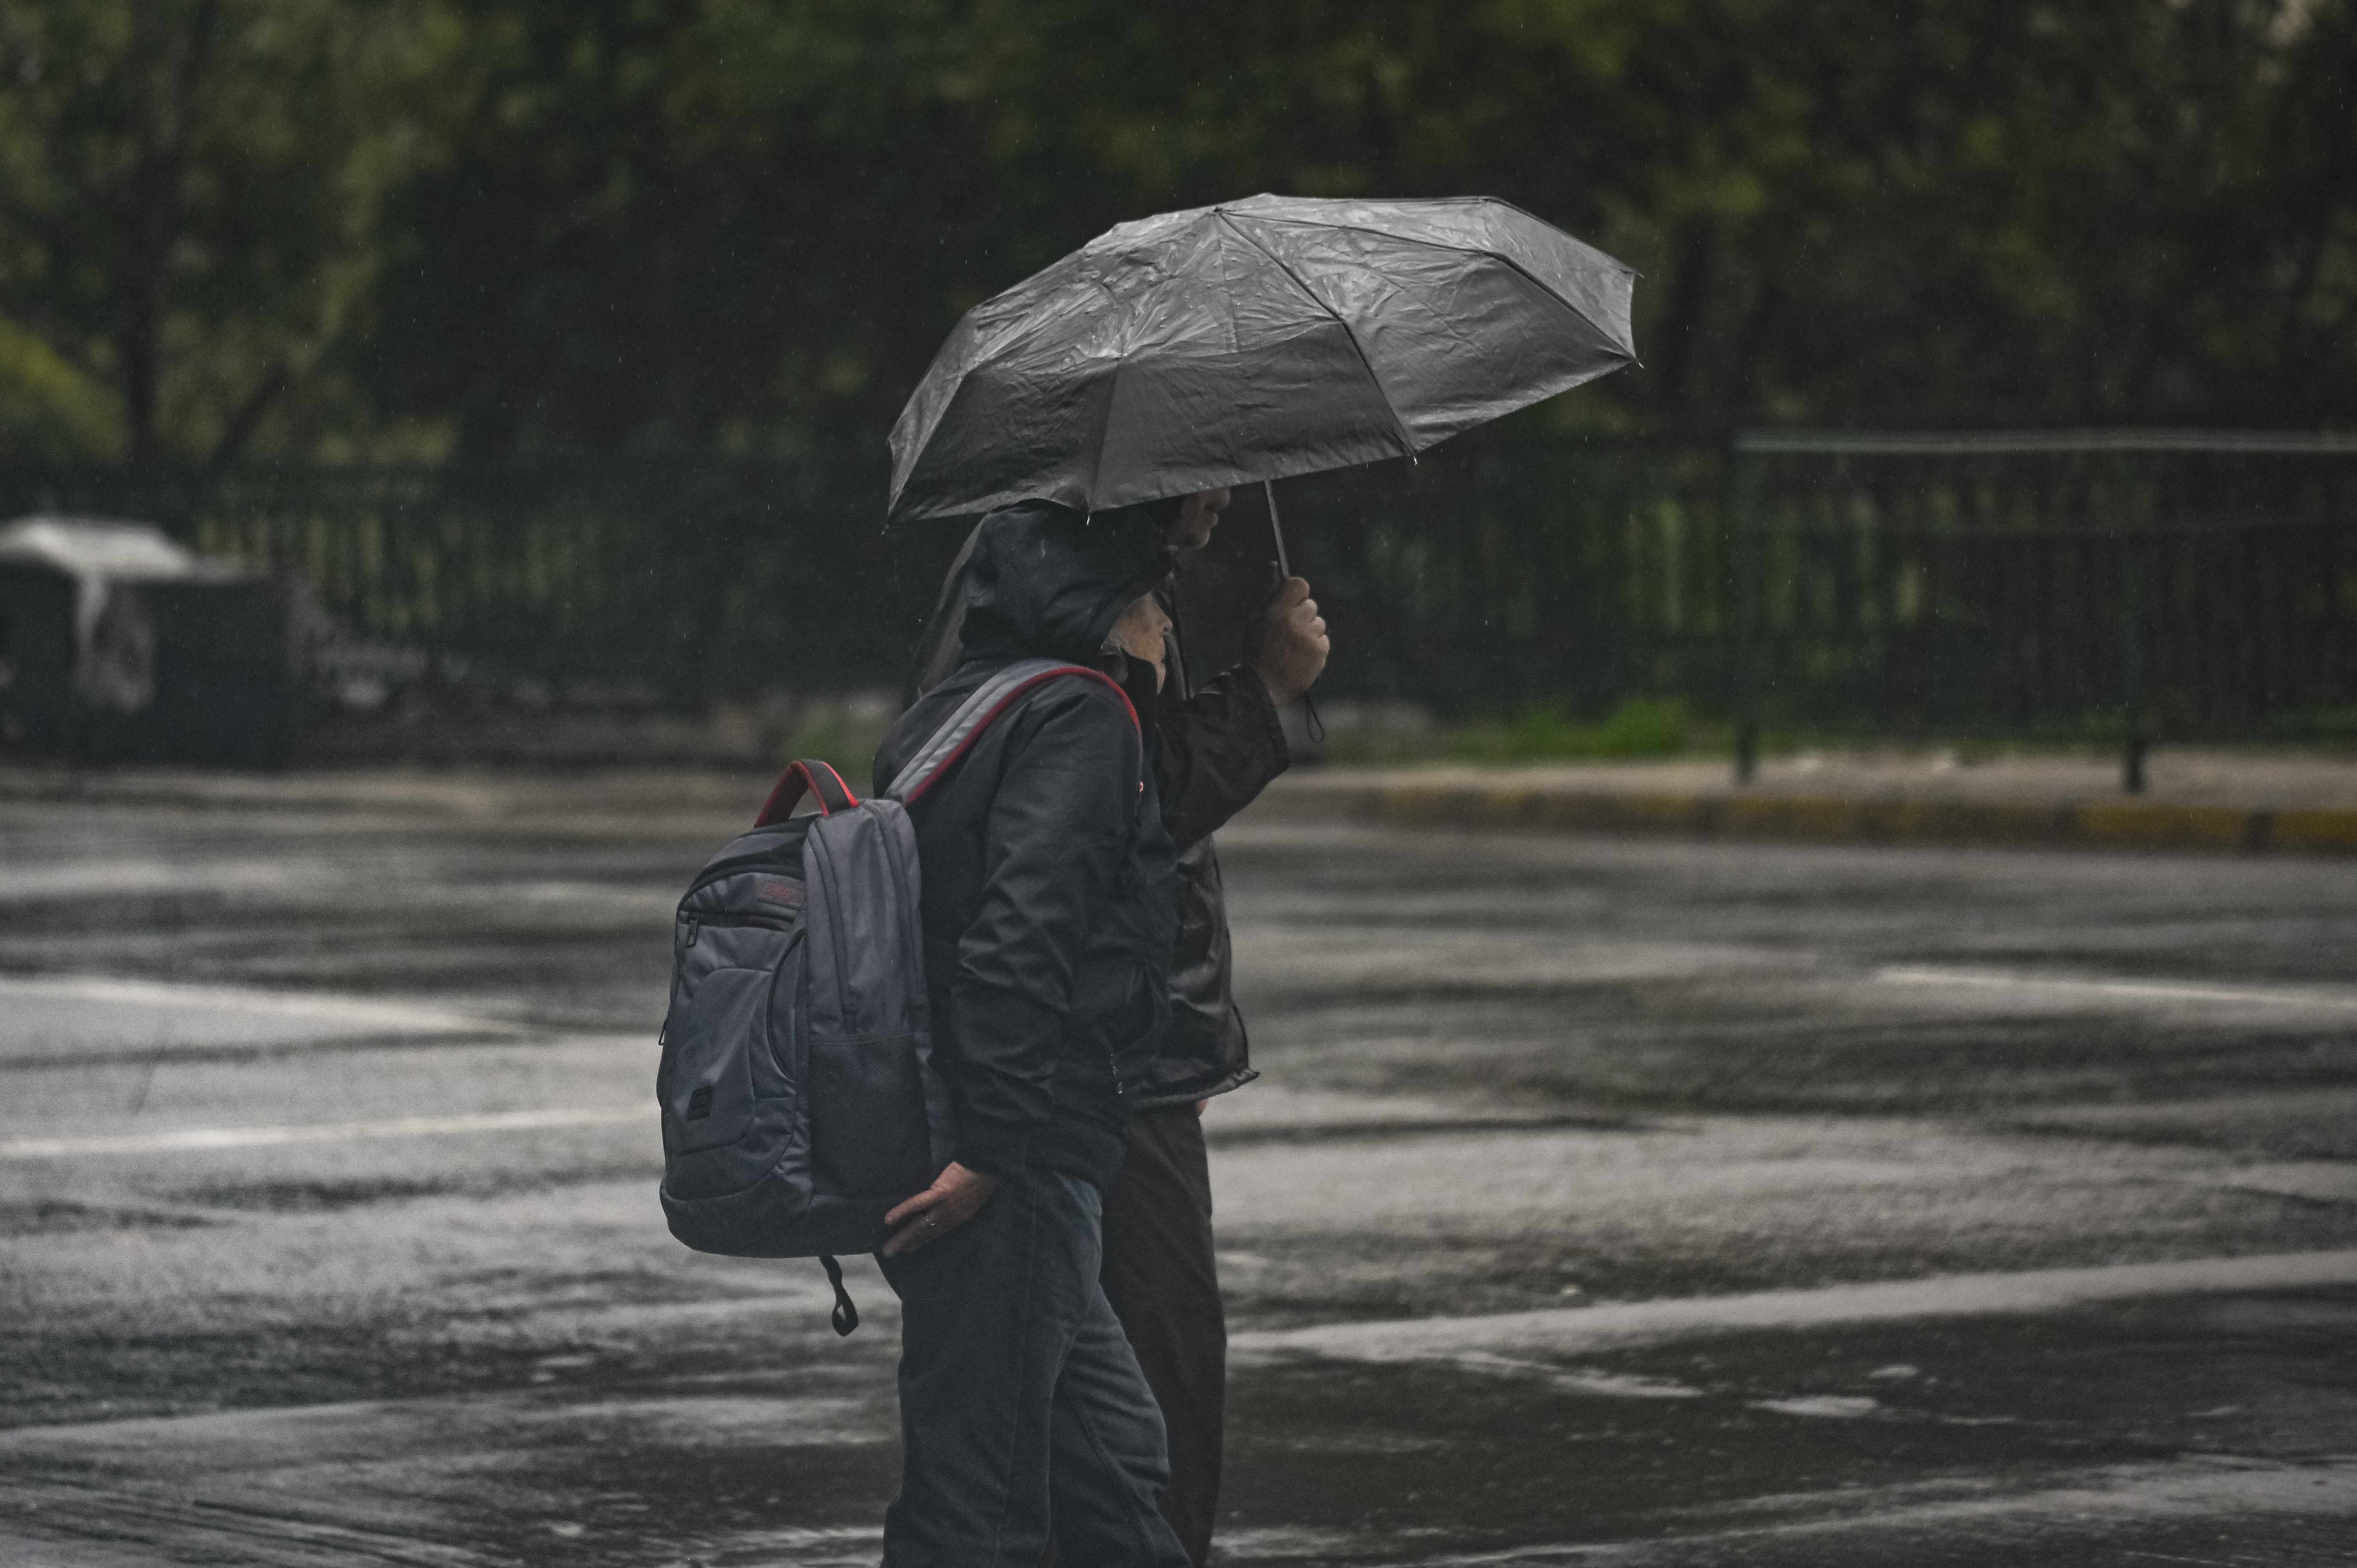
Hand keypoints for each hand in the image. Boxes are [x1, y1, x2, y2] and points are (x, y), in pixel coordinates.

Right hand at [882, 1161, 1000, 1255]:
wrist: (988, 1165)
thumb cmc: (980, 1177)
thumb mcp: (972, 1198)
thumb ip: (956, 1205)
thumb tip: (940, 1207)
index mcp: (959, 1218)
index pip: (937, 1233)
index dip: (922, 1241)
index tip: (909, 1249)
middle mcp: (951, 1217)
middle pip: (926, 1233)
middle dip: (908, 1244)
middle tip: (890, 1253)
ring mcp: (946, 1206)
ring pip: (921, 1225)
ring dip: (904, 1237)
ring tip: (890, 1247)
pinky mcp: (941, 1193)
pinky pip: (919, 1204)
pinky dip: (903, 1211)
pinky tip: (889, 1219)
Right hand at [1256, 577, 1328, 702]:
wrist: (1263, 686)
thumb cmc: (1256, 651)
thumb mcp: (1256, 620)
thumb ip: (1269, 594)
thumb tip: (1274, 567)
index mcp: (1277, 611)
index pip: (1299, 585)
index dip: (1297, 592)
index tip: (1293, 601)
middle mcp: (1295, 622)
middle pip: (1311, 605)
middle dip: (1302, 615)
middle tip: (1289, 630)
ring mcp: (1309, 638)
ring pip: (1319, 624)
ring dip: (1309, 632)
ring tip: (1293, 647)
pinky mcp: (1320, 653)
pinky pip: (1324, 641)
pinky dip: (1315, 647)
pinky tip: (1301, 656)